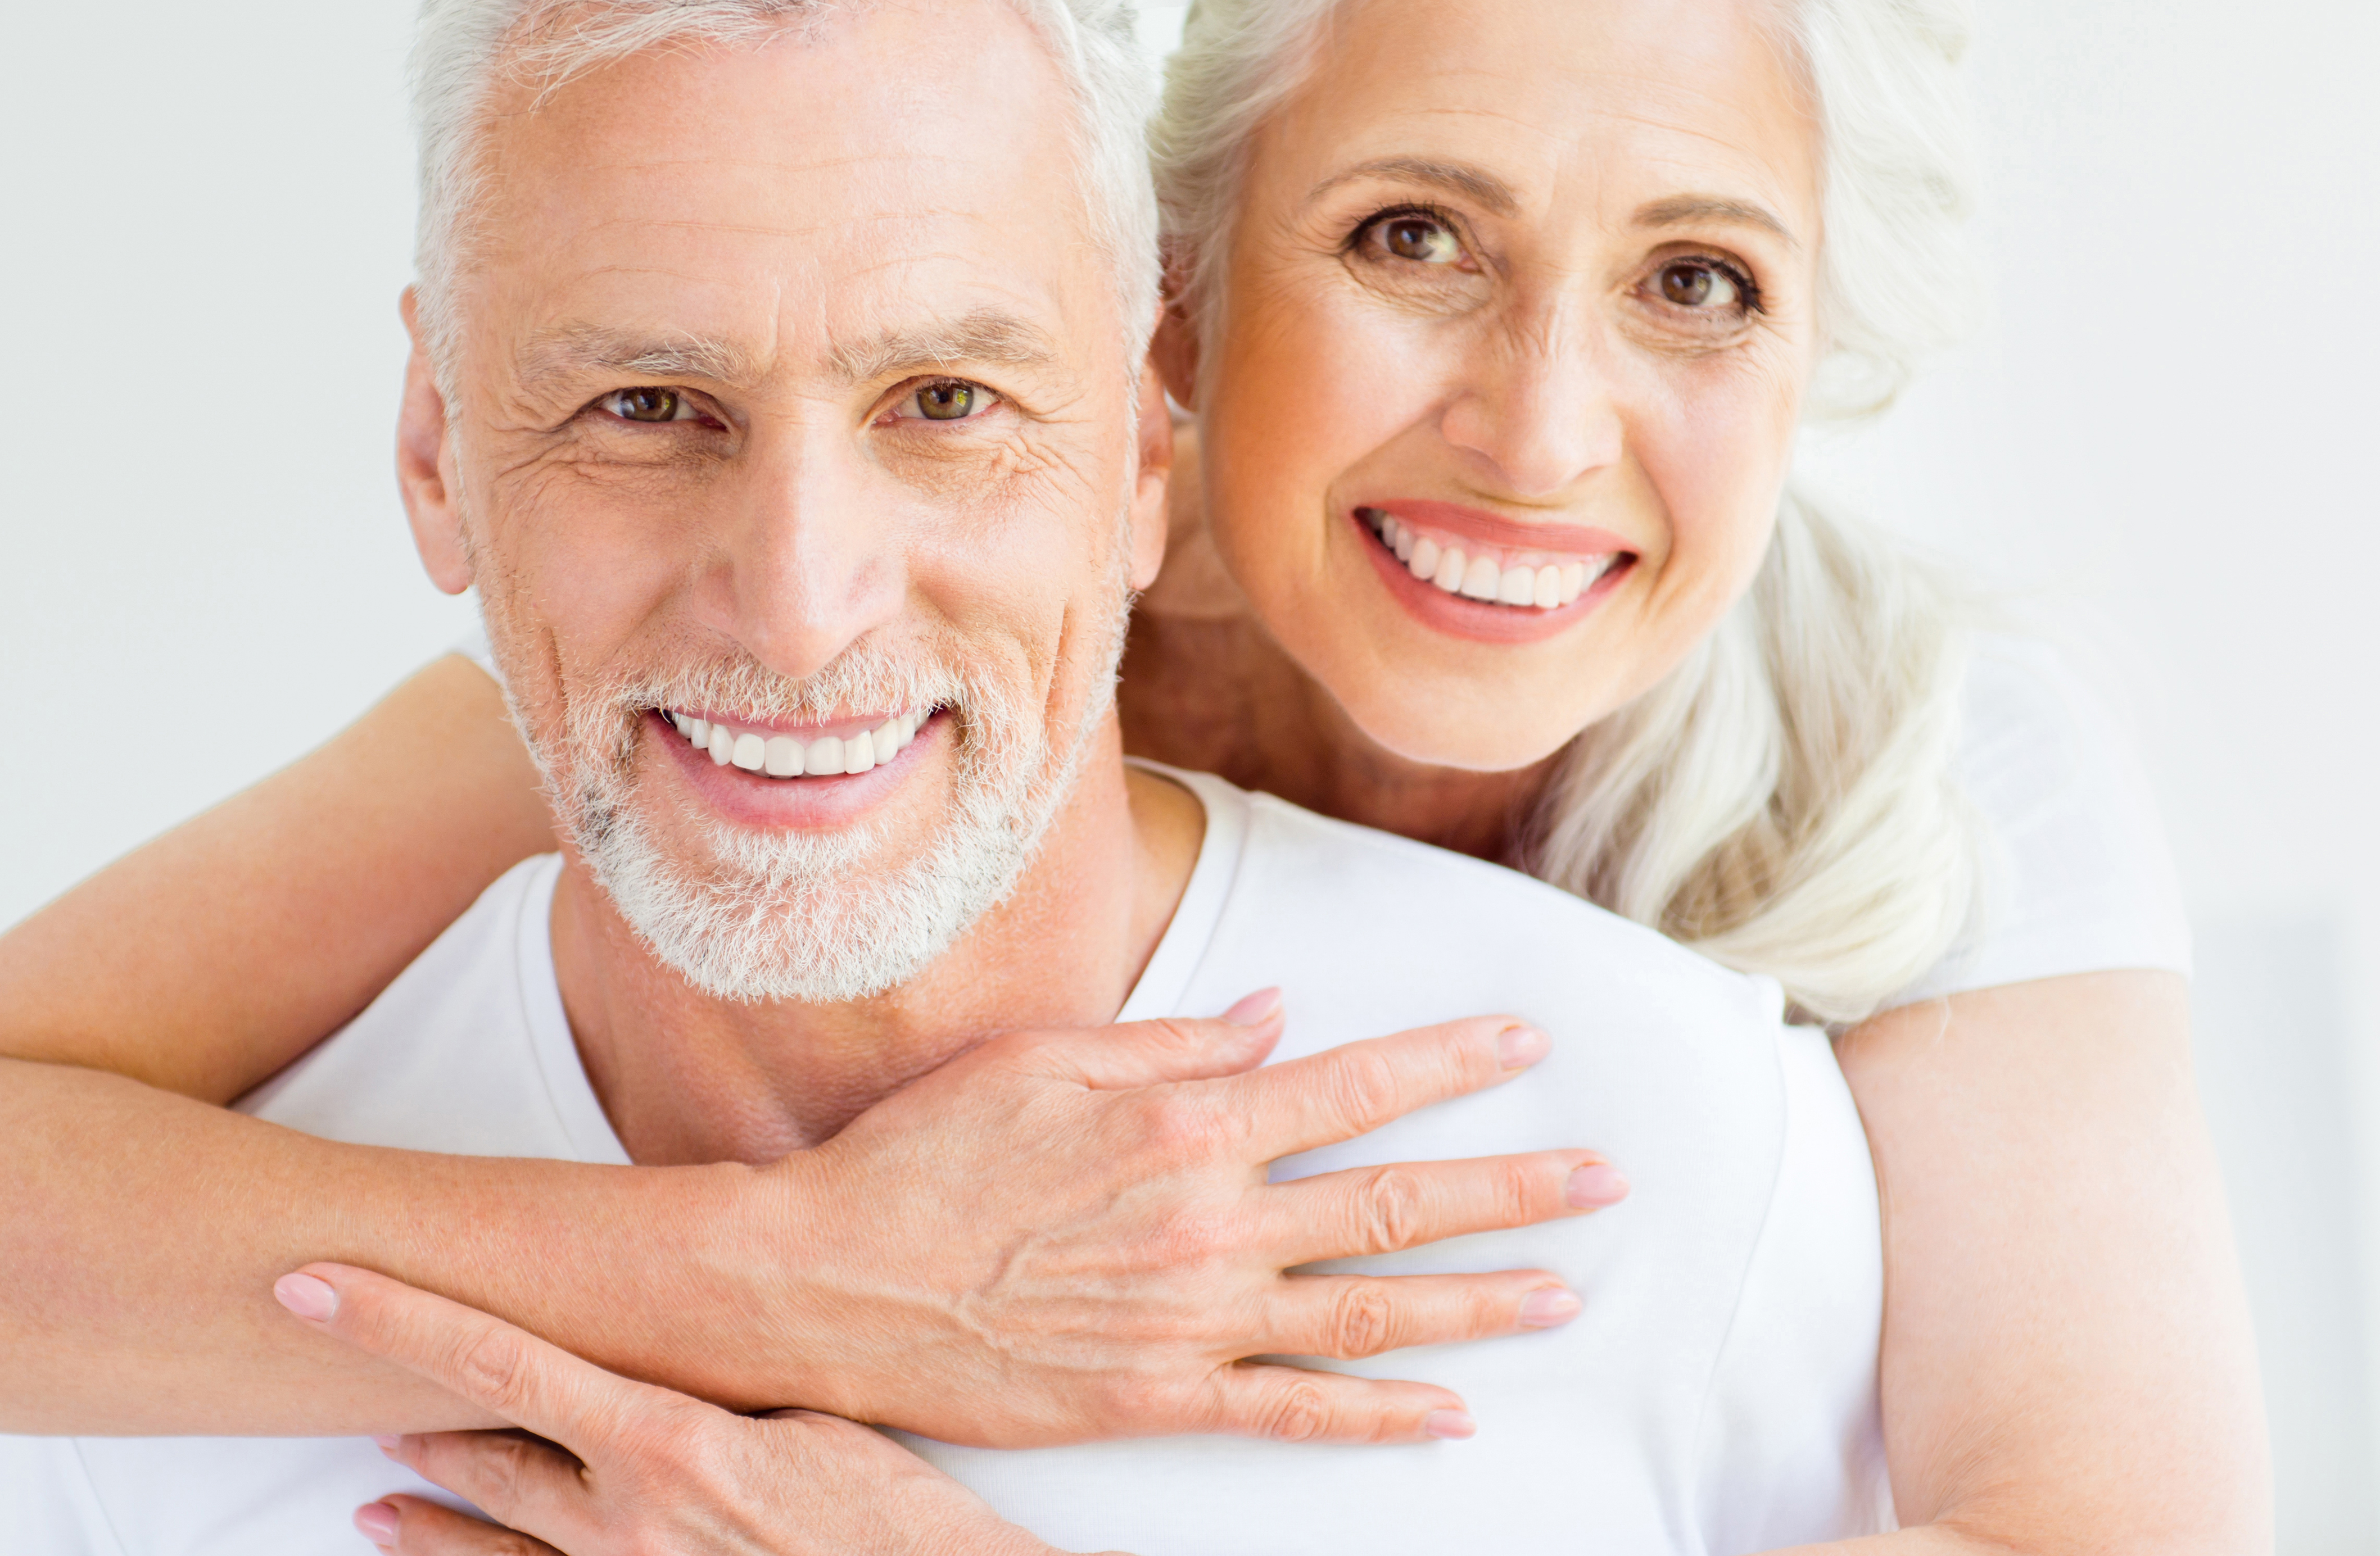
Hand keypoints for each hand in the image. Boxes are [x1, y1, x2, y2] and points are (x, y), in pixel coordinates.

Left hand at [278, 1262, 1106, 1555]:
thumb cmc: (893, 1514)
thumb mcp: (808, 1416)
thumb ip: (718, 1382)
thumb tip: (666, 1346)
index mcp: (666, 1439)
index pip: (498, 1359)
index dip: (397, 1317)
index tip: (316, 1281)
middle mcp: (627, 1519)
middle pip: (483, 1453)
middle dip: (406, 1414)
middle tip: (336, 1372)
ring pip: (494, 1545)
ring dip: (426, 1522)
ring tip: (371, 1504)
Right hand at [743, 992, 1623, 1445]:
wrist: (831, 1279)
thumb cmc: (925, 1153)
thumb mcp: (1044, 1059)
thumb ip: (1172, 1040)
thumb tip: (1277, 1020)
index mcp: (1186, 1122)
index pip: (1355, 1084)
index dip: (1451, 1062)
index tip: (1527, 1042)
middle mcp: (1211, 1221)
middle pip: (1395, 1201)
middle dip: (1513, 1188)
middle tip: (1606, 1179)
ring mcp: (1192, 1318)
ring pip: (1372, 1311)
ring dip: (1479, 1301)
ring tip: (1565, 1292)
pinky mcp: (1159, 1397)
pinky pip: (1296, 1412)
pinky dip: (1381, 1416)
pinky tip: (1452, 1415)